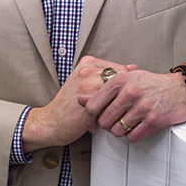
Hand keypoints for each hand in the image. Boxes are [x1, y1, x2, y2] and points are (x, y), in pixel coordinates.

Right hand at [22, 56, 137, 151]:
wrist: (51, 121)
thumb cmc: (69, 104)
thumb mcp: (86, 82)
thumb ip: (107, 75)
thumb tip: (133, 68)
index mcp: (88, 63)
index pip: (120, 68)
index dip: (126, 84)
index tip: (125, 94)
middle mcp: (87, 71)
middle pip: (121, 79)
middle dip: (125, 94)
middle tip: (124, 105)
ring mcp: (87, 86)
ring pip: (118, 93)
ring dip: (121, 105)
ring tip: (117, 113)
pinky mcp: (88, 102)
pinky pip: (111, 106)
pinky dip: (115, 114)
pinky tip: (110, 118)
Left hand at [78, 68, 185, 142]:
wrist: (181, 88)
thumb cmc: (152, 84)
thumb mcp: (126, 78)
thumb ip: (103, 89)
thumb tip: (80, 98)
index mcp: (119, 80)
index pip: (92, 105)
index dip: (88, 119)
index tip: (91, 125)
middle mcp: (129, 92)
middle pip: (103, 121)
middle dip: (107, 126)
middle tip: (115, 122)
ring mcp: (142, 106)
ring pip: (117, 131)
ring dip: (121, 131)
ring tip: (129, 123)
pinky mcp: (153, 120)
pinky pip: (133, 137)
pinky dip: (133, 135)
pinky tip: (138, 127)